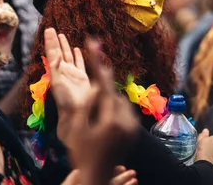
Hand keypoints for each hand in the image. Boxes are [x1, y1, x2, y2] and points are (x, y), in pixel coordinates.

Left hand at [45, 28, 92, 114]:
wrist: (76, 112)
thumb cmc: (66, 99)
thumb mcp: (57, 83)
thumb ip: (56, 69)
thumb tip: (56, 56)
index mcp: (56, 70)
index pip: (52, 52)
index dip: (50, 41)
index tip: (48, 29)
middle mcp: (63, 70)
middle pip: (59, 51)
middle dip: (55, 41)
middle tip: (51, 29)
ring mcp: (73, 73)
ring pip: (68, 55)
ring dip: (65, 46)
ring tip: (61, 35)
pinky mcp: (82, 77)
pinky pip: (80, 63)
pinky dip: (78, 56)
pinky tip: (77, 49)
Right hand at [46, 29, 138, 184]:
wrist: (98, 176)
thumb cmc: (82, 154)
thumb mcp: (77, 128)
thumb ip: (86, 104)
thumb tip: (95, 86)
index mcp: (111, 119)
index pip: (104, 84)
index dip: (98, 61)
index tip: (94, 41)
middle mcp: (126, 120)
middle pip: (112, 93)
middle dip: (100, 93)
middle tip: (89, 110)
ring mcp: (133, 125)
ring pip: (118, 101)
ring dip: (107, 102)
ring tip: (95, 122)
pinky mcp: (135, 130)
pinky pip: (123, 111)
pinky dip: (113, 110)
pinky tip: (103, 123)